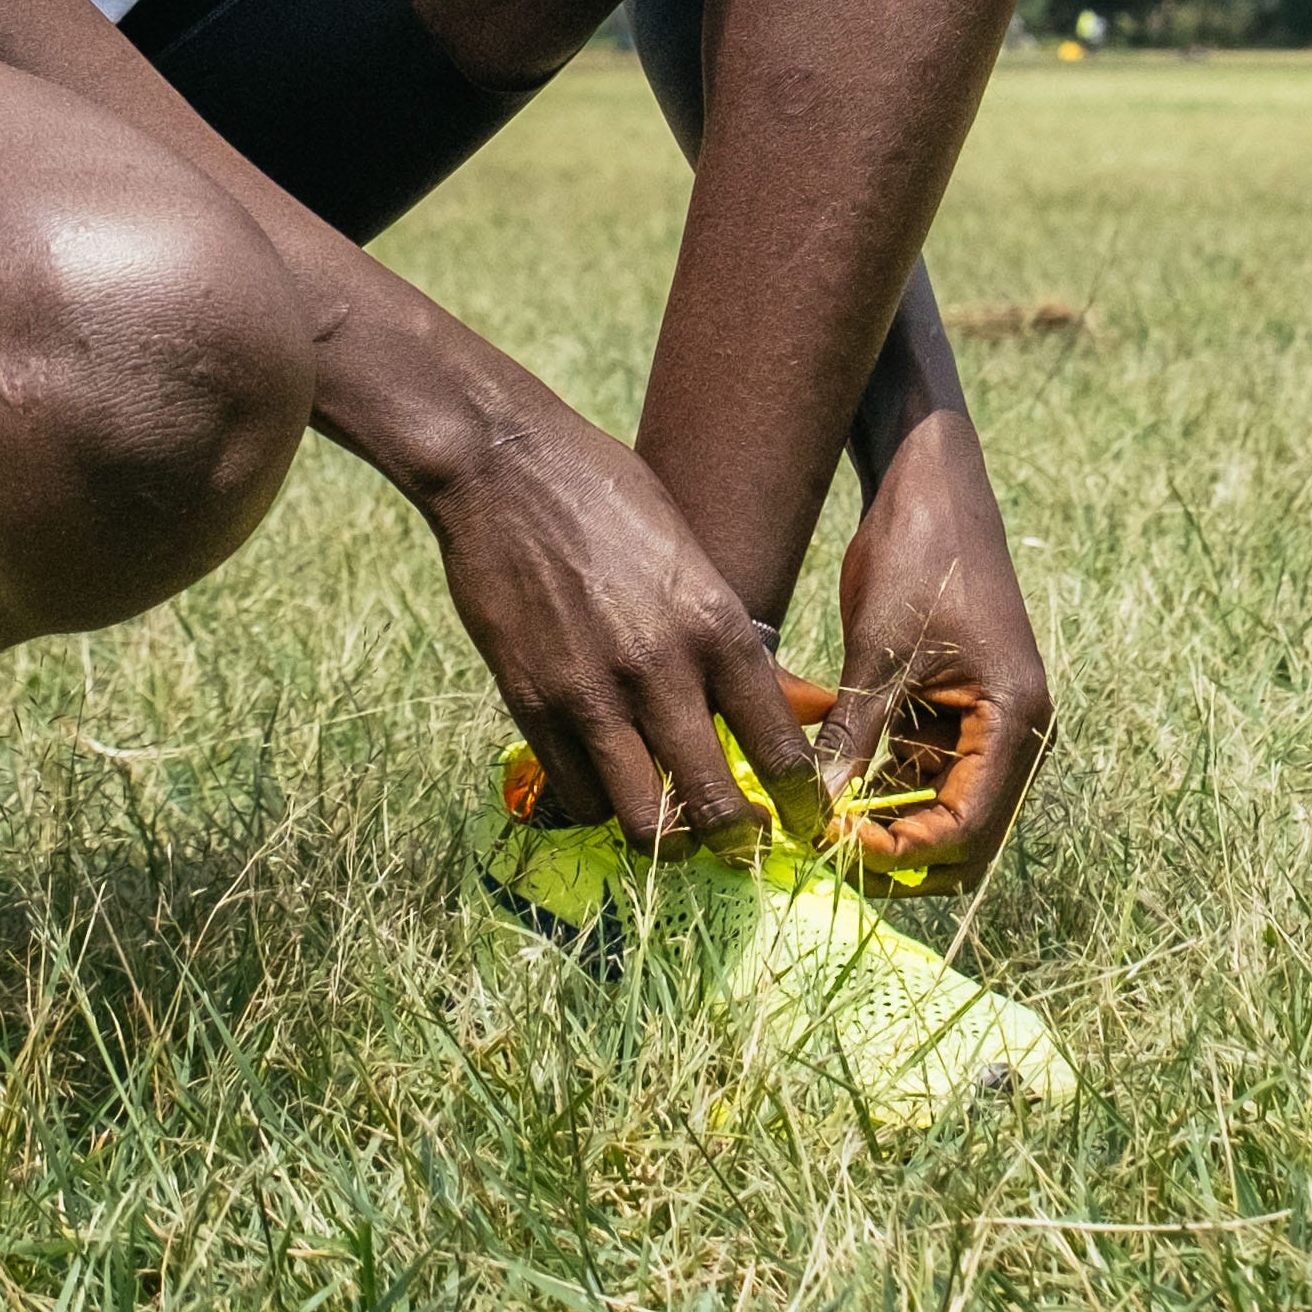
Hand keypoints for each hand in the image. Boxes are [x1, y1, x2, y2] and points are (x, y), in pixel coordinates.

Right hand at [418, 391, 823, 851]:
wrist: (505, 467)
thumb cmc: (611, 498)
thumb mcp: (695, 559)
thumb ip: (736, 640)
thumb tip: (794, 705)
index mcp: (715, 626)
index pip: (778, 746)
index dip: (800, 802)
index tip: (807, 824)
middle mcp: (659, 670)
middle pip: (714, 806)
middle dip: (739, 841)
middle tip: (744, 844)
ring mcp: (590, 693)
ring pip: (643, 821)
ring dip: (667, 837)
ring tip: (676, 827)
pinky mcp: (531, 703)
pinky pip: (577, 793)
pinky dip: (601, 804)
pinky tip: (611, 784)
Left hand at [817, 408, 1049, 888]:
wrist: (929, 487)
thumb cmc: (917, 556)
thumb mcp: (880, 652)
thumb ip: (855, 737)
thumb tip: (818, 814)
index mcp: (1015, 720)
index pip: (966, 831)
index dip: (900, 852)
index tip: (832, 843)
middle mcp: (1015, 734)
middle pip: (964, 840)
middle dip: (898, 854)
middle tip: (823, 847)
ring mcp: (989, 726)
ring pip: (941, 815)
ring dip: (887, 827)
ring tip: (817, 821)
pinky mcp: (959, 714)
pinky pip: (924, 777)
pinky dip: (882, 791)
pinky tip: (829, 786)